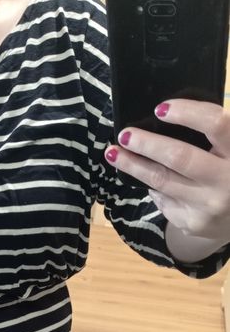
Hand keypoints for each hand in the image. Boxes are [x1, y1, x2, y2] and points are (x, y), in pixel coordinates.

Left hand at [104, 100, 229, 243]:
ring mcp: (208, 205)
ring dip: (133, 165)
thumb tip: (162, 119)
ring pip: (161, 181)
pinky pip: (163, 199)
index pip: (216, 124)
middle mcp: (226, 180)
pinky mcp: (192, 223)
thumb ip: (214, 137)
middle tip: (125, 134)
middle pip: (179, 157)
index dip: (187, 113)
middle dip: (147, 144)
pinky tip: (143, 178)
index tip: (161, 108)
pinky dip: (153, 186)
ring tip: (114, 153)